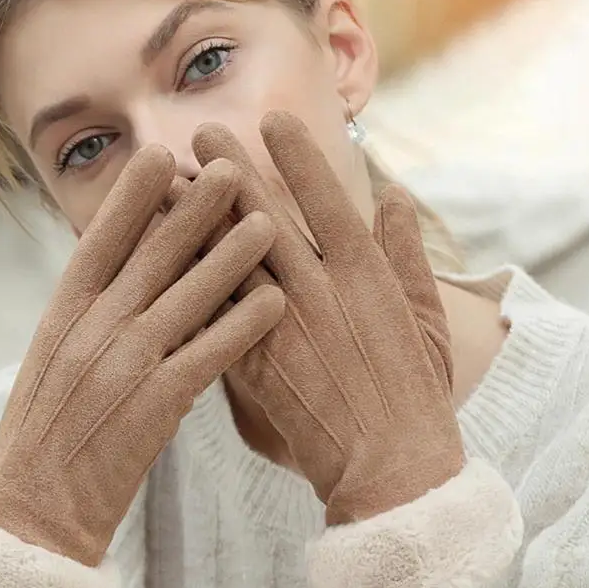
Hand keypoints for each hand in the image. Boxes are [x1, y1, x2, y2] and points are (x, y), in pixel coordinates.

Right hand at [0, 145, 284, 566]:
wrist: (33, 511)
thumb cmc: (47, 434)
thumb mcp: (55, 363)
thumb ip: (89, 318)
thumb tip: (127, 276)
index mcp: (61, 316)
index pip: (98, 243)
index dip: (132, 198)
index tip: (161, 157)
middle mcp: (91, 331)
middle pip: (150, 258)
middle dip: (194, 210)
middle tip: (231, 168)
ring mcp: (122, 367)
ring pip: (186, 299)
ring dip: (231, 258)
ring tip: (270, 221)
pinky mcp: (153, 407)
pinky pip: (206, 356)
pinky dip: (242, 327)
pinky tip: (275, 301)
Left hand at [193, 112, 463, 524]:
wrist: (389, 469)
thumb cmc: (416, 396)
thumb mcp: (428, 321)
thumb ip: (408, 255)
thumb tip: (394, 195)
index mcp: (366, 277)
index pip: (327, 201)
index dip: (297, 157)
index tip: (271, 118)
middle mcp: (320, 294)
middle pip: (265, 220)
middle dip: (231, 171)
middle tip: (199, 132)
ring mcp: (281, 329)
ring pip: (228, 261)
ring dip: (196, 217)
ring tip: (167, 181)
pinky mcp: (254, 366)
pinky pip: (213, 315)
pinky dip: (188, 282)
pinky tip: (160, 256)